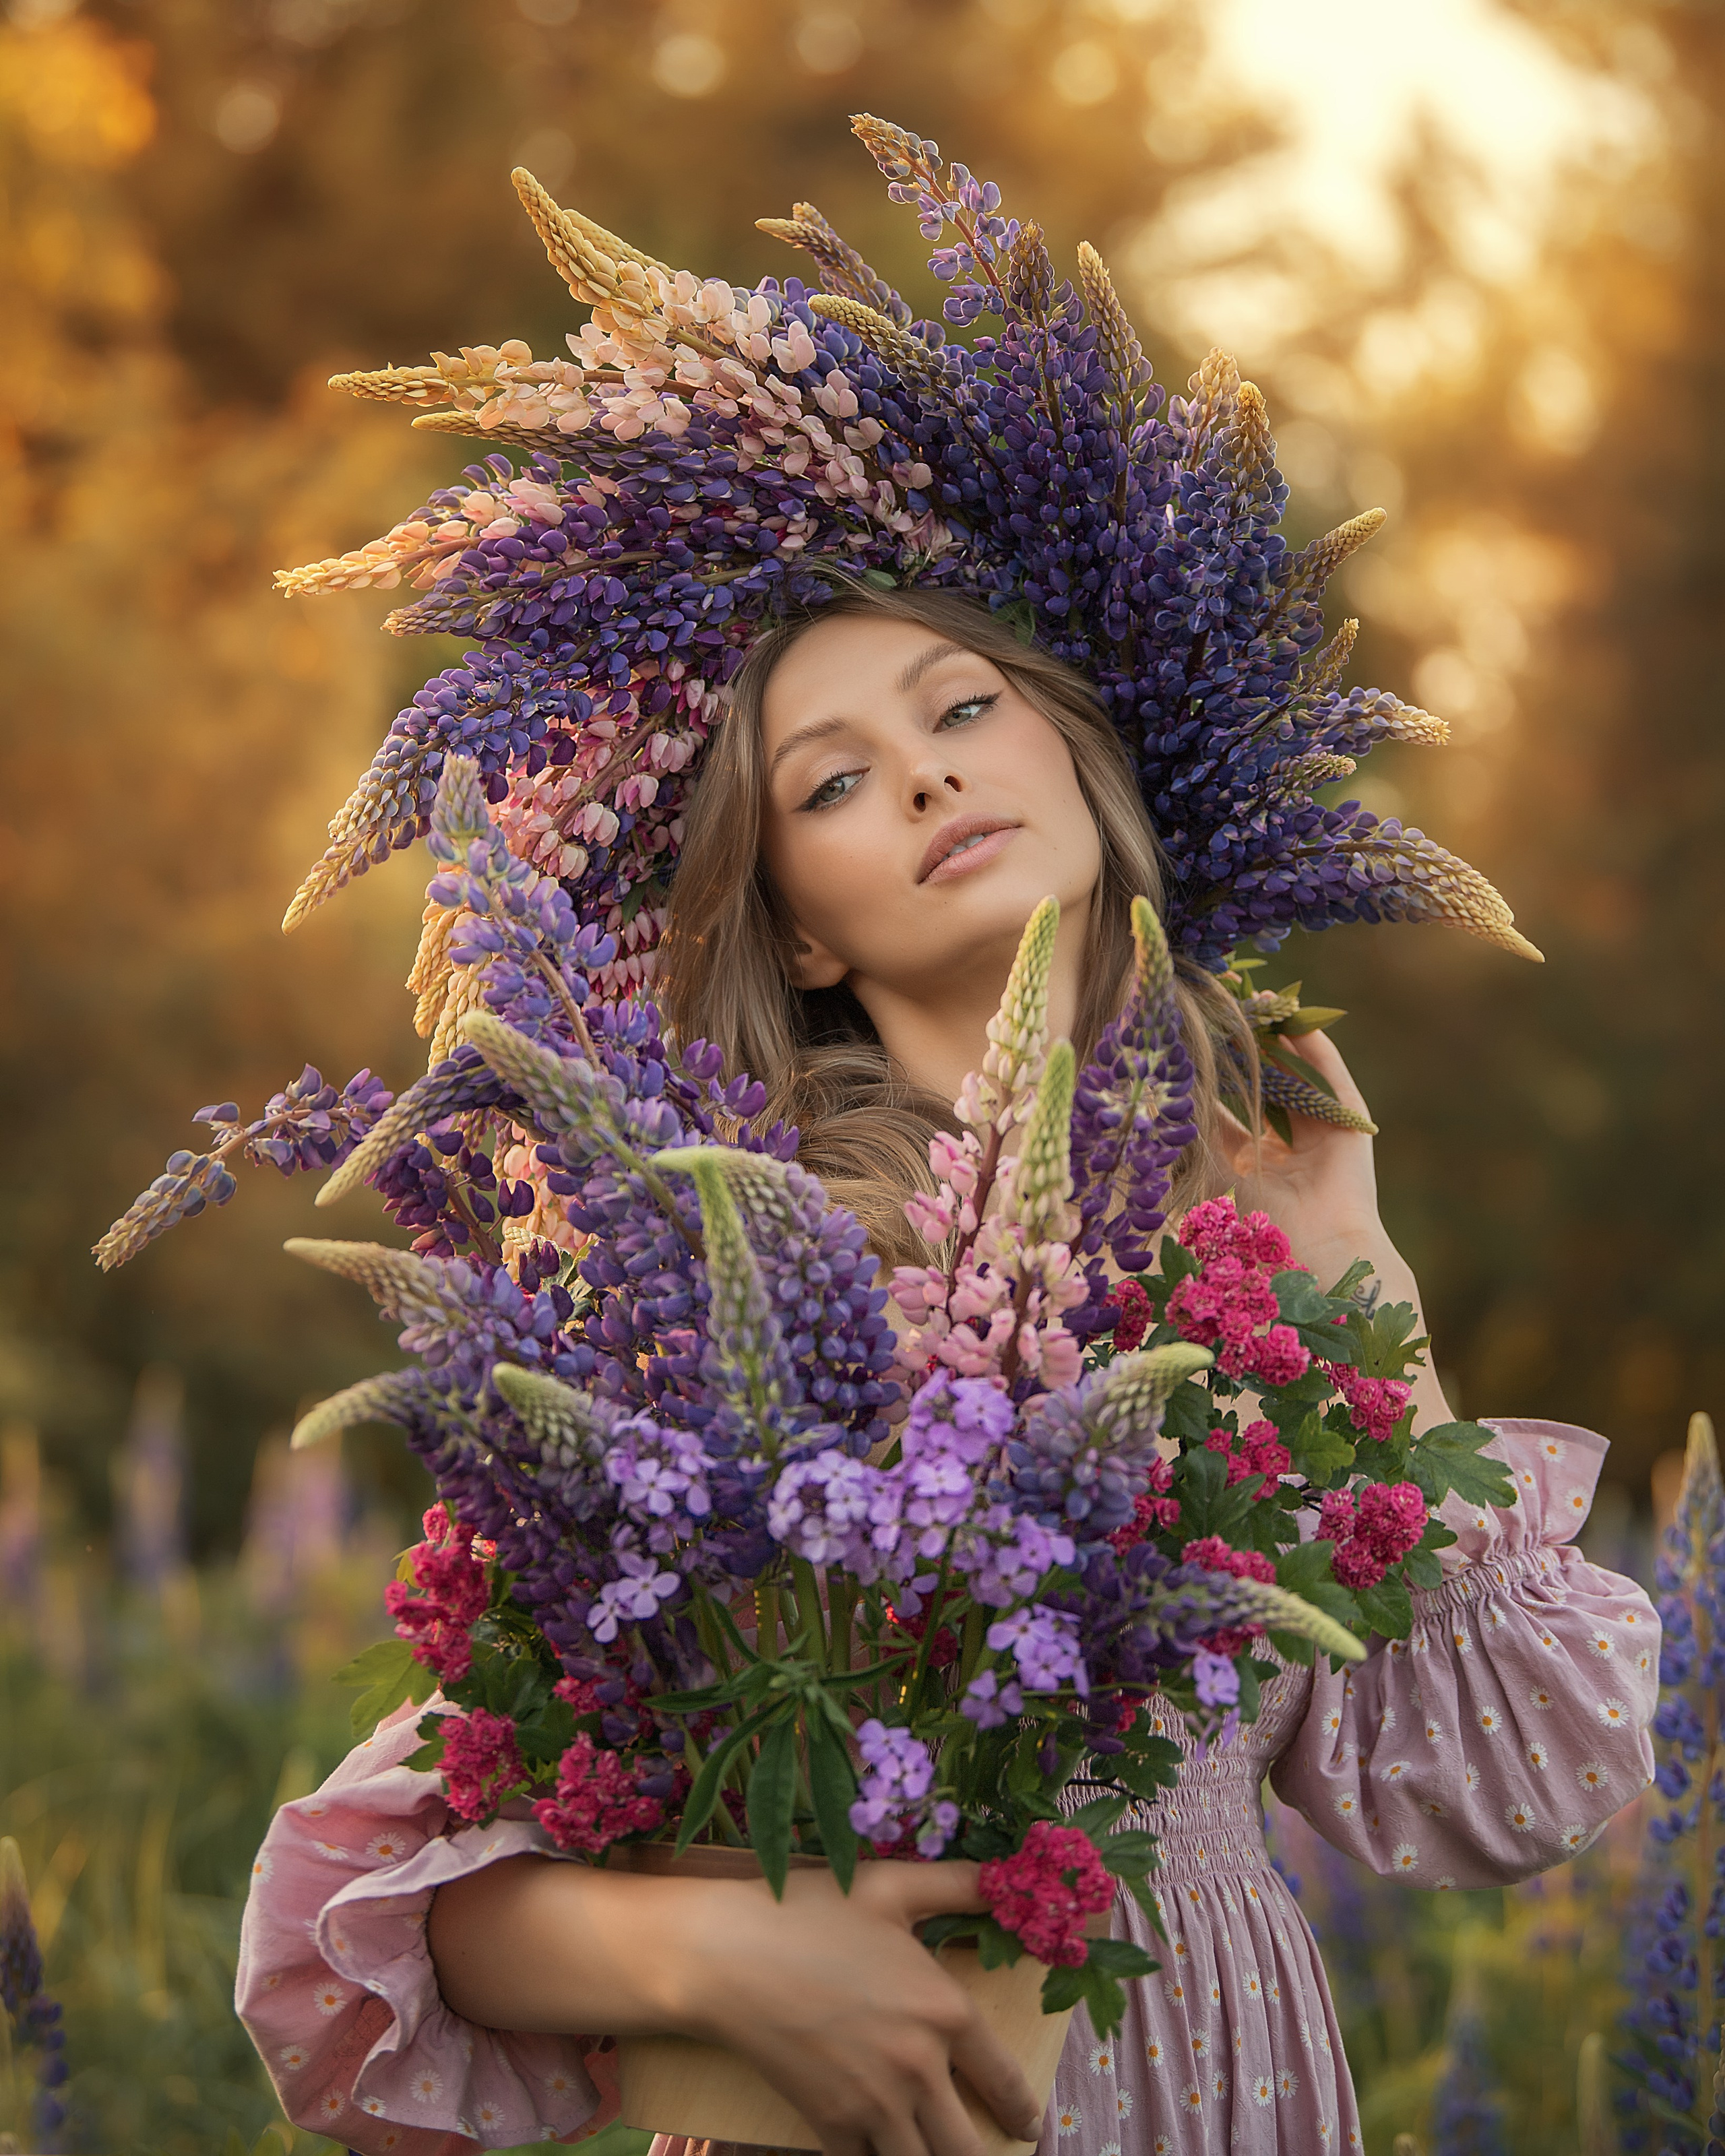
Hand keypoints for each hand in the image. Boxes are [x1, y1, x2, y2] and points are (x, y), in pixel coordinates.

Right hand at [430, 1855, 1043, 2155]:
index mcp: (944, 2009)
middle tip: (999, 2154)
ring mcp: (873, 2105)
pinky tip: (884, 2149)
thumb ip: (959, 1885)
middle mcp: (919, 2067)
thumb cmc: (812, 1912)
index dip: (1021, 2108)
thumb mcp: (892, 1885)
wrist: (730, 1956)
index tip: (1028, 2122)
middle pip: (970, 2148)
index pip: (1004, 2080)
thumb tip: (1010, 1880)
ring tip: (943, 2155)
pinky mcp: (829, 2126)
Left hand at [1217, 1028, 1453, 1427]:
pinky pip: (1331, 1075)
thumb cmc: (1256, 1231)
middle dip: (1239, 1047)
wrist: (1317, 1257)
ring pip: (1293, 1073)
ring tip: (1252, 998)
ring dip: (1274, 1037)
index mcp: (1247, 1164)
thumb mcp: (1208, 1174)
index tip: (1183, 1038)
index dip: (1205, 1074)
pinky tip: (1293, 1015)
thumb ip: (1188, 1140)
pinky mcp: (1350, 1125)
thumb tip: (1143, 1107)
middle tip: (1216, 1006)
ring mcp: (1319, 1134)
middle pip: (1259, 1083)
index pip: (1223, 1107)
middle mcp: (1284, 1147)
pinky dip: (1313, 1045)